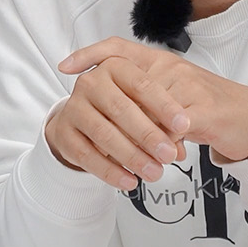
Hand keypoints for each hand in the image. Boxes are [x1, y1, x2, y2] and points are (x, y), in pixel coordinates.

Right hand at [43, 40, 191, 190]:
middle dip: (148, 135)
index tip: (183, 125)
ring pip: (105, 134)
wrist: (81, 116)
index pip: (142, 84)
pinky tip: (129, 181)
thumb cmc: (120, 104)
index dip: (164, 106)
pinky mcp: (64, 133)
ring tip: (154, 172)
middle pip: (122, 109)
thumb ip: (159, 110)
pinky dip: (111, 171)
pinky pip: (88, 155)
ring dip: (132, 156)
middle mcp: (91, 83)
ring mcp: (74, 107)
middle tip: (169, 154)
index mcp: (114, 66)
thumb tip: (180, 133)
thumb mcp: (140, 97)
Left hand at [57, 38, 247, 165]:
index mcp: (159, 61)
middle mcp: (171, 67)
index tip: (65, 67)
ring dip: (136, 140)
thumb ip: (144, 99)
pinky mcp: (203, 108)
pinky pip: (171, 128)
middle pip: (126, 90)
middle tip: (98, 142)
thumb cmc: (208, 108)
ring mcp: (187, 86)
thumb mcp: (172, 97)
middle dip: (112, 119)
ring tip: (129, 160)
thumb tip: (108, 110)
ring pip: (146, 112)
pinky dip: (161, 146)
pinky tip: (161, 160)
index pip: (118, 48)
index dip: (90, 54)